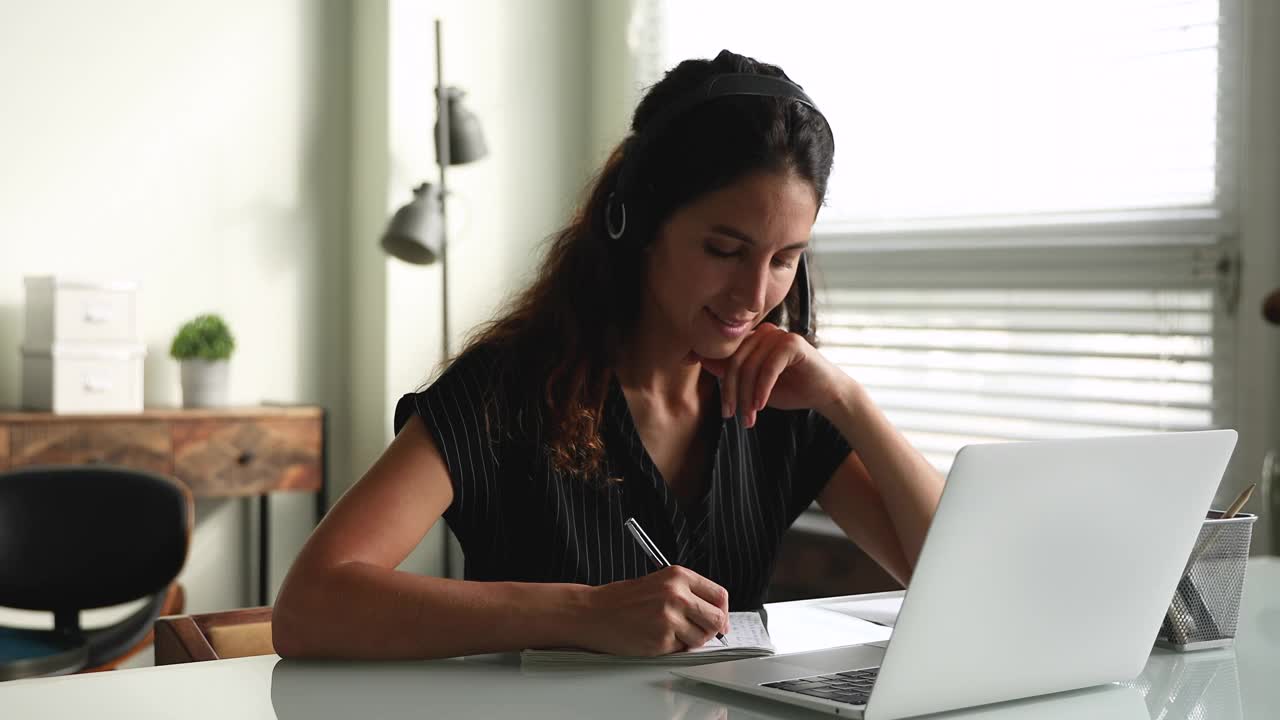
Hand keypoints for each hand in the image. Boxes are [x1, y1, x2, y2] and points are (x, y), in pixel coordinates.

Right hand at [582, 566, 729, 655]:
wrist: (592, 612)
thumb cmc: (622, 600)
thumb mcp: (659, 583)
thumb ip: (687, 594)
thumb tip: (715, 615)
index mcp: (678, 575)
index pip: (719, 595)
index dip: (722, 611)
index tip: (719, 620)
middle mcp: (676, 594)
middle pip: (717, 619)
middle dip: (712, 630)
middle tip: (699, 632)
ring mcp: (669, 617)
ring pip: (702, 638)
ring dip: (690, 641)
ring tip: (669, 633)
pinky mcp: (661, 639)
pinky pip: (681, 649)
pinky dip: (672, 648)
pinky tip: (654, 637)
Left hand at [698, 322, 848, 427]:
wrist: (825, 394)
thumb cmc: (790, 389)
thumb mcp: (754, 386)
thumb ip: (731, 373)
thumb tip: (702, 361)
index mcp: (753, 338)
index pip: (726, 355)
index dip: (714, 371)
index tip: (709, 392)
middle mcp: (764, 332)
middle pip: (735, 362)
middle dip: (732, 392)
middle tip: (731, 416)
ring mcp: (778, 335)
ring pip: (750, 367)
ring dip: (747, 396)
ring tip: (749, 418)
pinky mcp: (793, 343)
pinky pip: (768, 368)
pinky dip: (763, 389)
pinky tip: (761, 406)